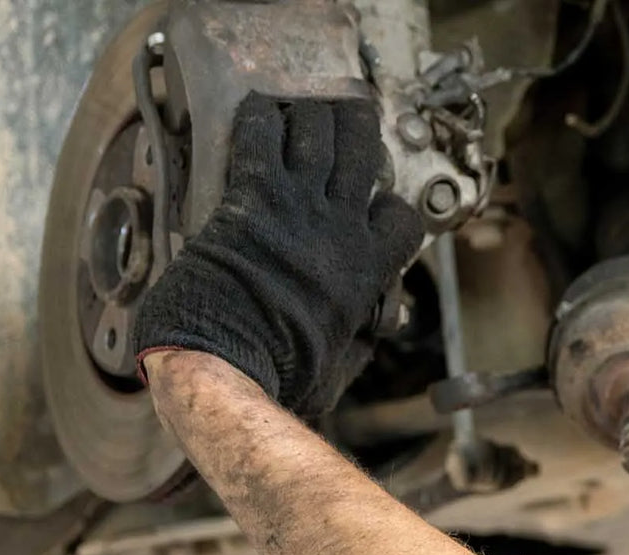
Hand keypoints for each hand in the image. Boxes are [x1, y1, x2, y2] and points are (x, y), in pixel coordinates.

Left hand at [133, 92, 424, 415]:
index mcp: (367, 272)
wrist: (225, 362)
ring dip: (313, 113)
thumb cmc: (280, 376)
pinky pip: (260, 140)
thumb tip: (368, 338)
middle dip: (359, 127)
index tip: (379, 207)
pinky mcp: (251, 198)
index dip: (393, 208)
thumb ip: (357, 343)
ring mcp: (296, 208)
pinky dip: (260, 118)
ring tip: (308, 104)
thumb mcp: (339, 369)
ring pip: (318, 135)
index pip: (403, 219)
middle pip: (363, 154)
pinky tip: (258, 107)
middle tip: (352, 114)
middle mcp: (339, 230)